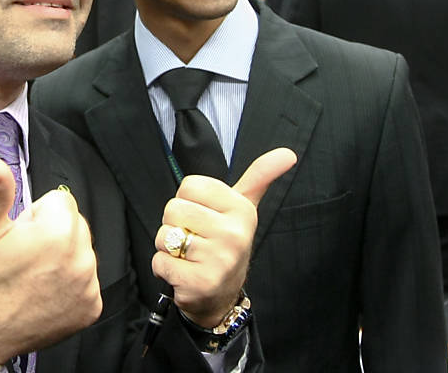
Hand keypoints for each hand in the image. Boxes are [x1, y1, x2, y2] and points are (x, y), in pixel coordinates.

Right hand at [0, 157, 100, 363]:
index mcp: (58, 233)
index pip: (61, 200)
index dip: (36, 214)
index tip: (20, 233)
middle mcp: (80, 259)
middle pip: (74, 224)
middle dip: (51, 233)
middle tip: (23, 254)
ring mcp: (88, 286)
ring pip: (81, 251)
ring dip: (62, 257)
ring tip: (31, 274)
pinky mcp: (90, 307)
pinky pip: (86, 280)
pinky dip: (69, 283)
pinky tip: (44, 291)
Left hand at [152, 148, 296, 326]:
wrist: (222, 295)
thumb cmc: (226, 243)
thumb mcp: (244, 208)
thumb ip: (259, 177)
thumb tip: (288, 153)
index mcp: (242, 210)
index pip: (189, 185)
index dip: (189, 201)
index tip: (204, 216)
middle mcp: (234, 233)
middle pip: (173, 208)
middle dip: (176, 224)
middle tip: (195, 239)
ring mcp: (219, 259)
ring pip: (164, 235)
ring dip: (168, 248)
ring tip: (189, 256)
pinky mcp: (200, 281)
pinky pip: (160, 262)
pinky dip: (164, 269)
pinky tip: (184, 273)